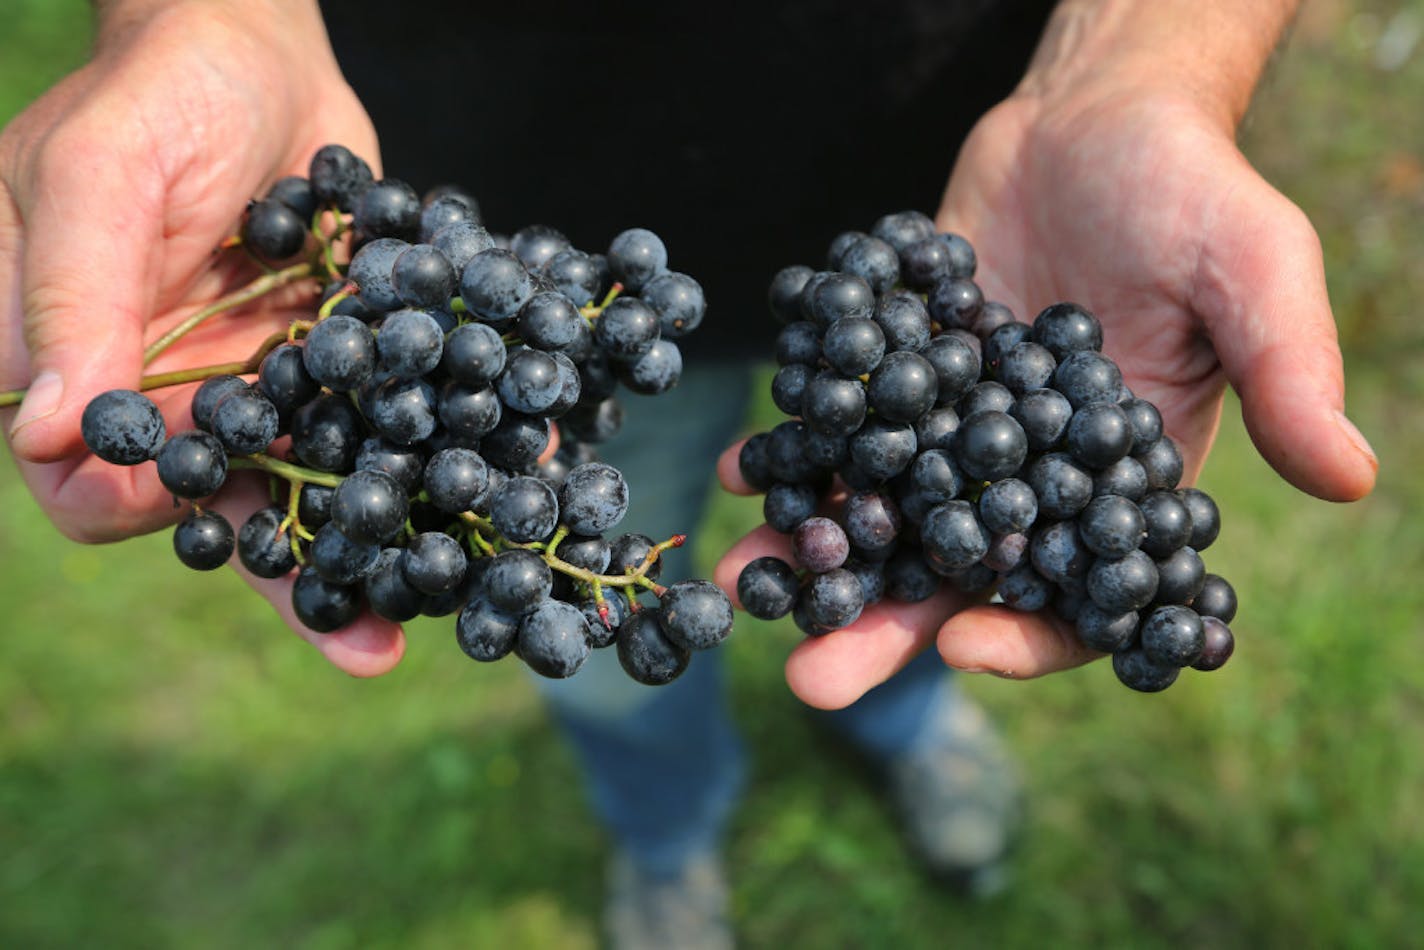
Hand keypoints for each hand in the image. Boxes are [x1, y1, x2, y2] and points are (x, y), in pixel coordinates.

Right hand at [0, 1, 401, 674]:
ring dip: (383, 547)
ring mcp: (261, 394)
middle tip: (373, 643)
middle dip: (297, 580)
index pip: (90, 486)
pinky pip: (384, 431)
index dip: (142, 514)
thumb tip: (48, 436)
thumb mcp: (99, 178)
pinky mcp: (338, 373)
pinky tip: (514, 484)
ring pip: (316, 492)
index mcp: (79, 375)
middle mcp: (174, 405)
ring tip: (452, 596)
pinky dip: (444, 458)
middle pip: (222, 515)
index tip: (214, 525)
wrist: (255, 56)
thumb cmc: (157, 97)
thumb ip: (74, 298)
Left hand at [714, 84, 1377, 708]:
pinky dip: (792, 452)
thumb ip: (1288, 370)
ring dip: (811, 556)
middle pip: (953, 575)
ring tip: (739, 583)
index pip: (1076, 589)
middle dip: (880, 628)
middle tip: (805, 677)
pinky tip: (742, 472)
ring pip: (881, 513)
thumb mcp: (1253, 267)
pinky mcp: (900, 377)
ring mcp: (954, 430)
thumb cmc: (1191, 187)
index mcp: (1117, 482)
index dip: (1026, 633)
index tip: (960, 648)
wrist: (1093, 114)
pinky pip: (842, 428)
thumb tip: (1355, 479)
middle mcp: (1028, 475)